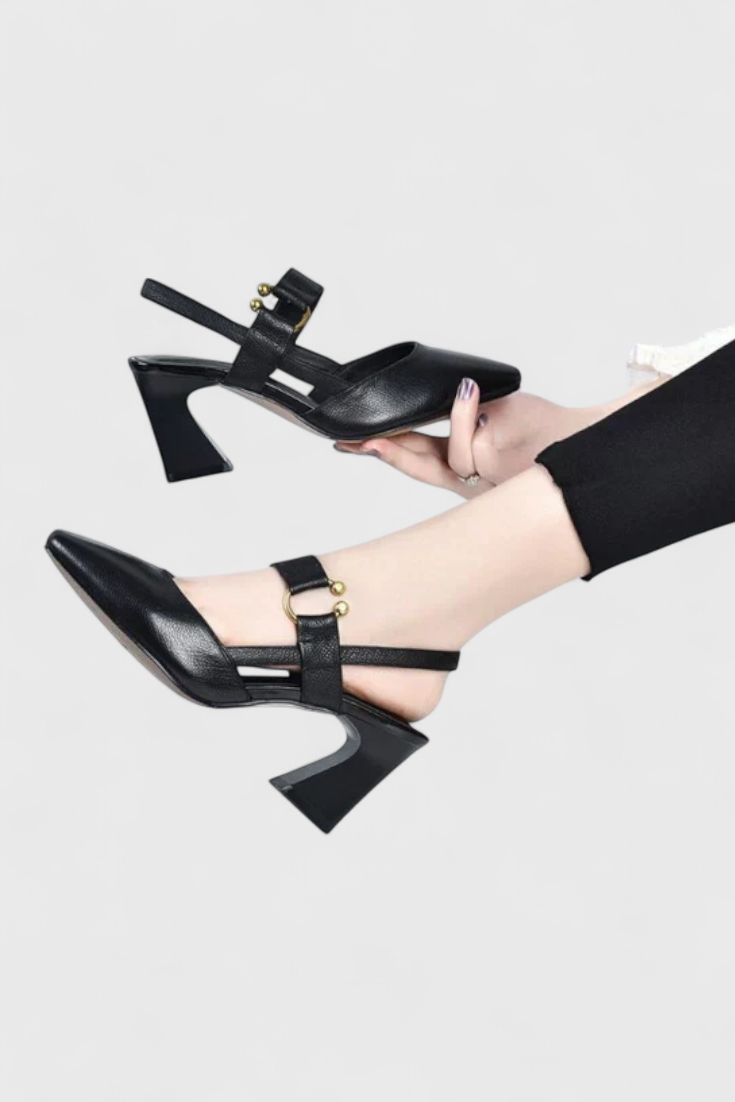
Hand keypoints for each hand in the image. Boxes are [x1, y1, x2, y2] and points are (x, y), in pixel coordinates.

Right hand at [336, 380, 584, 498]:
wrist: (582, 438)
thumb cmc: (542, 426)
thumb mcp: (495, 411)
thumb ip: (462, 412)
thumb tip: (440, 390)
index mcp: (461, 466)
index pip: (414, 457)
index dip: (380, 449)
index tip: (346, 440)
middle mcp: (467, 478)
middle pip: (417, 467)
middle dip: (381, 453)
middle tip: (349, 442)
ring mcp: (482, 478)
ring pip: (444, 459)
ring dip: (435, 427)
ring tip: (427, 405)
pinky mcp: (498, 471)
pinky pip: (470, 447)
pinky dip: (466, 416)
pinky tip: (466, 391)